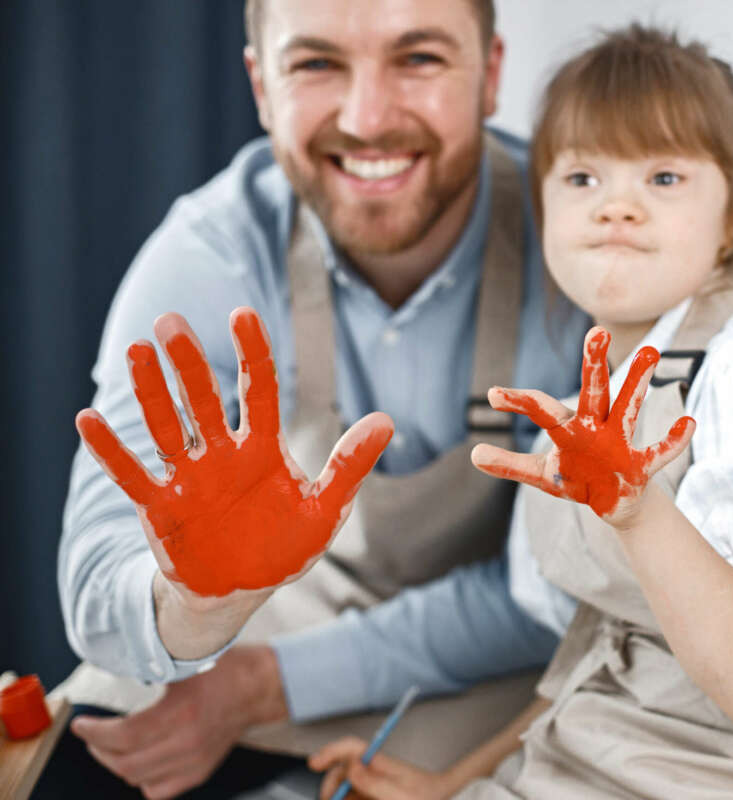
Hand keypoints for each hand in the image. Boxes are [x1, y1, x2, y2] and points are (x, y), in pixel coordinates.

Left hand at [70, 645, 286, 799]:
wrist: (261, 686)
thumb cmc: (227, 668)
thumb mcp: (186, 659)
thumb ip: (151, 666)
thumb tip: (115, 667)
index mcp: (182, 713)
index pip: (124, 737)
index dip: (94, 733)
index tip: (80, 724)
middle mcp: (188, 743)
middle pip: (126, 763)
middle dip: (100, 749)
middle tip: (92, 733)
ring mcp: (195, 761)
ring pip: (138, 779)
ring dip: (117, 764)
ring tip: (111, 746)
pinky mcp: (201, 770)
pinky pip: (159, 790)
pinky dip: (141, 779)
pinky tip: (139, 760)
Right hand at [75, 307, 393, 599]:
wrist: (240, 589)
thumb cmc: (283, 544)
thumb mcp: (324, 509)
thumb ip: (349, 466)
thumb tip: (386, 421)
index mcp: (262, 449)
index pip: (259, 391)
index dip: (252, 354)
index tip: (242, 314)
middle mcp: (221, 455)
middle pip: (203, 400)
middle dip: (189, 364)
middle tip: (171, 322)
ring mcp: (188, 478)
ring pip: (166, 427)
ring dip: (151, 393)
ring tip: (137, 352)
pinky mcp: (160, 507)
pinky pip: (132, 475)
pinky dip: (111, 452)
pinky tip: (87, 419)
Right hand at [310, 738, 454, 799]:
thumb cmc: (427, 797)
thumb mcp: (399, 794)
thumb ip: (374, 781)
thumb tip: (351, 766)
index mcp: (380, 763)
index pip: (350, 748)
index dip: (330, 752)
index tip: (314, 763)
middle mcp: (373, 771)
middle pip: (341, 772)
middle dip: (332, 786)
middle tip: (330, 799)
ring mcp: (372, 784)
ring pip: (345, 788)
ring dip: (340, 795)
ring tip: (341, 799)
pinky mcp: (372, 796)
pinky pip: (354, 797)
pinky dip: (349, 799)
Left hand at [470, 326, 693, 525]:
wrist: (614, 502)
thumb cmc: (578, 478)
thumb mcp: (544, 475)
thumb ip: (512, 465)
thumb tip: (474, 455)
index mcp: (570, 428)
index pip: (543, 408)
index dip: (519, 402)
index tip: (492, 395)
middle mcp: (596, 426)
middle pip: (594, 390)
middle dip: (594, 363)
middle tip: (597, 332)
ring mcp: (620, 442)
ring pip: (629, 408)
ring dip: (638, 383)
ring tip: (651, 353)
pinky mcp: (640, 465)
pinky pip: (659, 452)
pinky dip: (674, 441)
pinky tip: (688, 423)